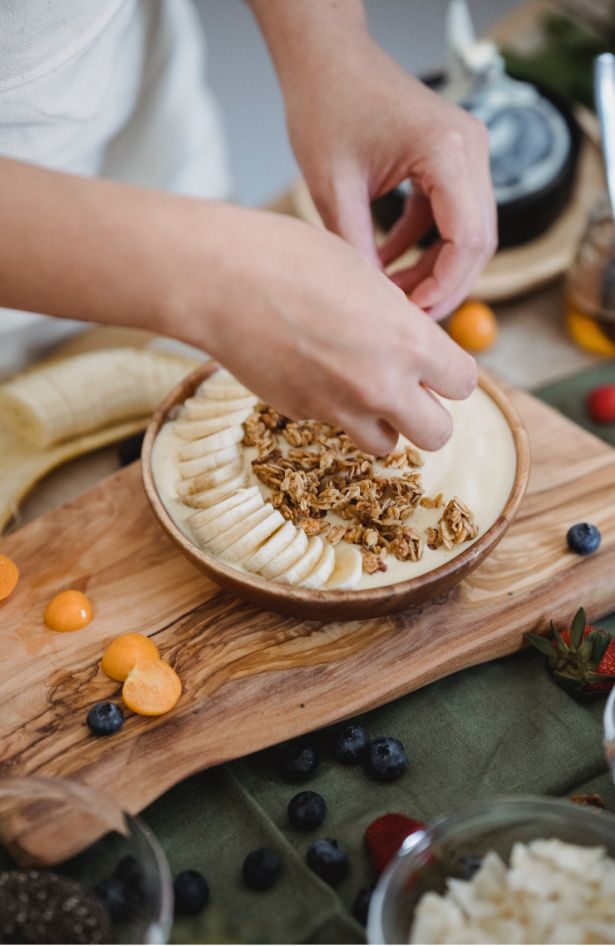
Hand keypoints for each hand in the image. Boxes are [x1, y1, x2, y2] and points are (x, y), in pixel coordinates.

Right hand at [187, 207, 476, 454]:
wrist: (220, 280)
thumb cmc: (292, 258)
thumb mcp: (365, 276)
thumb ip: (398, 320)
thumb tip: (412, 343)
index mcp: (408, 341)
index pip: (464, 384)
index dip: (451, 373)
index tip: (436, 364)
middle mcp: (381, 385)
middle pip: (437, 434)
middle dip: (428, 415)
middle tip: (409, 390)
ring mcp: (338, 407)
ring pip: (385, 443)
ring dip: (382, 421)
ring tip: (359, 385)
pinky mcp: (301, 414)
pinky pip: (333, 424)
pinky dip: (332, 406)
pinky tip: (308, 367)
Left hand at [282, 36, 496, 319]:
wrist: (324, 58)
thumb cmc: (325, 105)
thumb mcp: (333, 188)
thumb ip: (356, 248)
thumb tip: (373, 305)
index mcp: (448, 150)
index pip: (469, 239)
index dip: (445, 286)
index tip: (411, 316)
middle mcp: (470, 148)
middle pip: (478, 241)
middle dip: (443, 286)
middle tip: (405, 320)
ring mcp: (465, 153)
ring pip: (466, 234)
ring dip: (433, 270)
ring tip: (391, 298)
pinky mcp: (449, 160)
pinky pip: (447, 218)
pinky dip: (422, 246)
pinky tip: (386, 266)